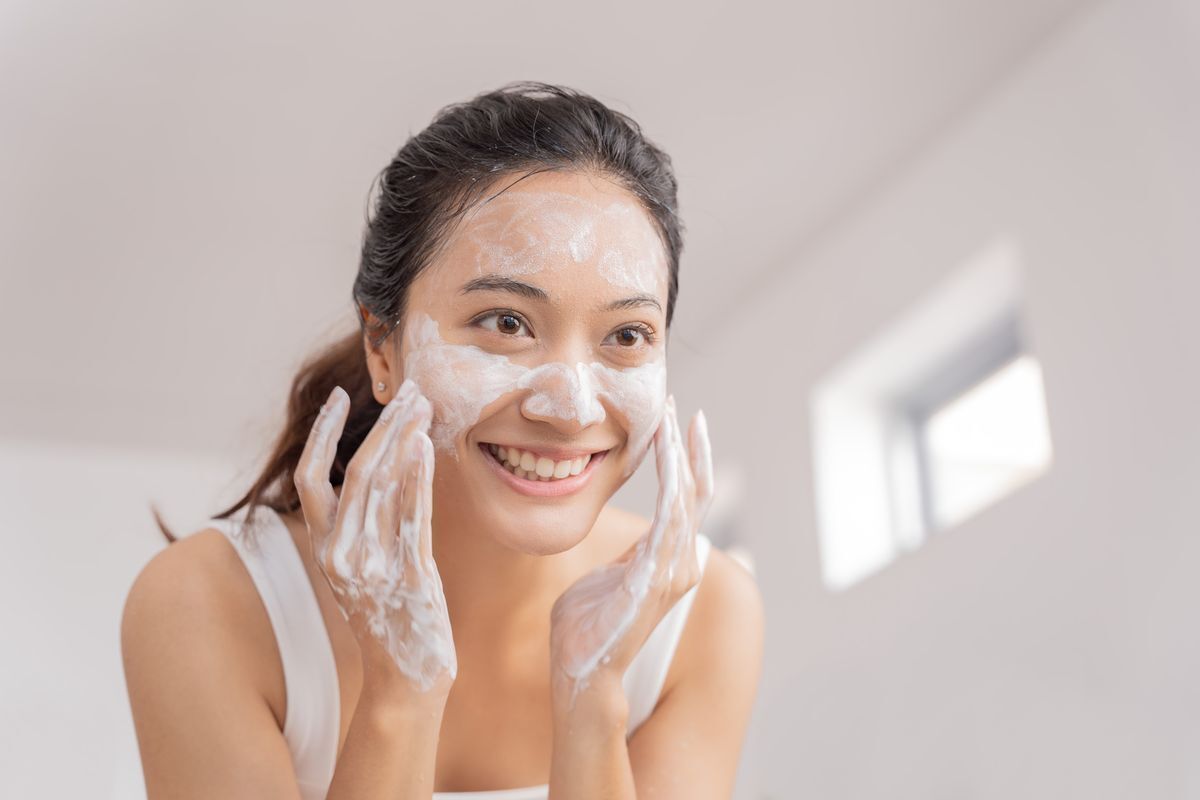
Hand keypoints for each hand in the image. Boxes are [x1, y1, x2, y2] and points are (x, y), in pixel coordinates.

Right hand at [294, 378, 456, 701]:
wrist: (404, 679)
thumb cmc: (389, 618)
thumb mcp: (360, 570)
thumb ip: (359, 527)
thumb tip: (376, 470)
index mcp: (324, 550)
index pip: (309, 478)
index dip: (322, 434)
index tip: (339, 397)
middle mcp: (341, 554)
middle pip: (355, 471)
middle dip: (382, 424)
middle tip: (406, 389)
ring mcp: (375, 565)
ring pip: (384, 485)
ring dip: (404, 437)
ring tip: (422, 404)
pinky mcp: (410, 575)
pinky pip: (414, 515)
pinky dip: (419, 476)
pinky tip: (426, 445)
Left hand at [548, 395, 713, 710]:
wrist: (581, 673)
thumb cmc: (585, 631)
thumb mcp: (605, 579)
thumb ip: (622, 558)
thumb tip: (627, 545)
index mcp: (665, 559)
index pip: (685, 498)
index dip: (684, 458)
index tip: (676, 420)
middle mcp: (679, 562)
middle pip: (694, 491)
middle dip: (687, 446)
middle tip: (680, 406)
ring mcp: (673, 571)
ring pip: (686, 497)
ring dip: (679, 454)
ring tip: (672, 419)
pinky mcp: (657, 577)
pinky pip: (670, 518)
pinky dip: (672, 482)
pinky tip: (667, 454)